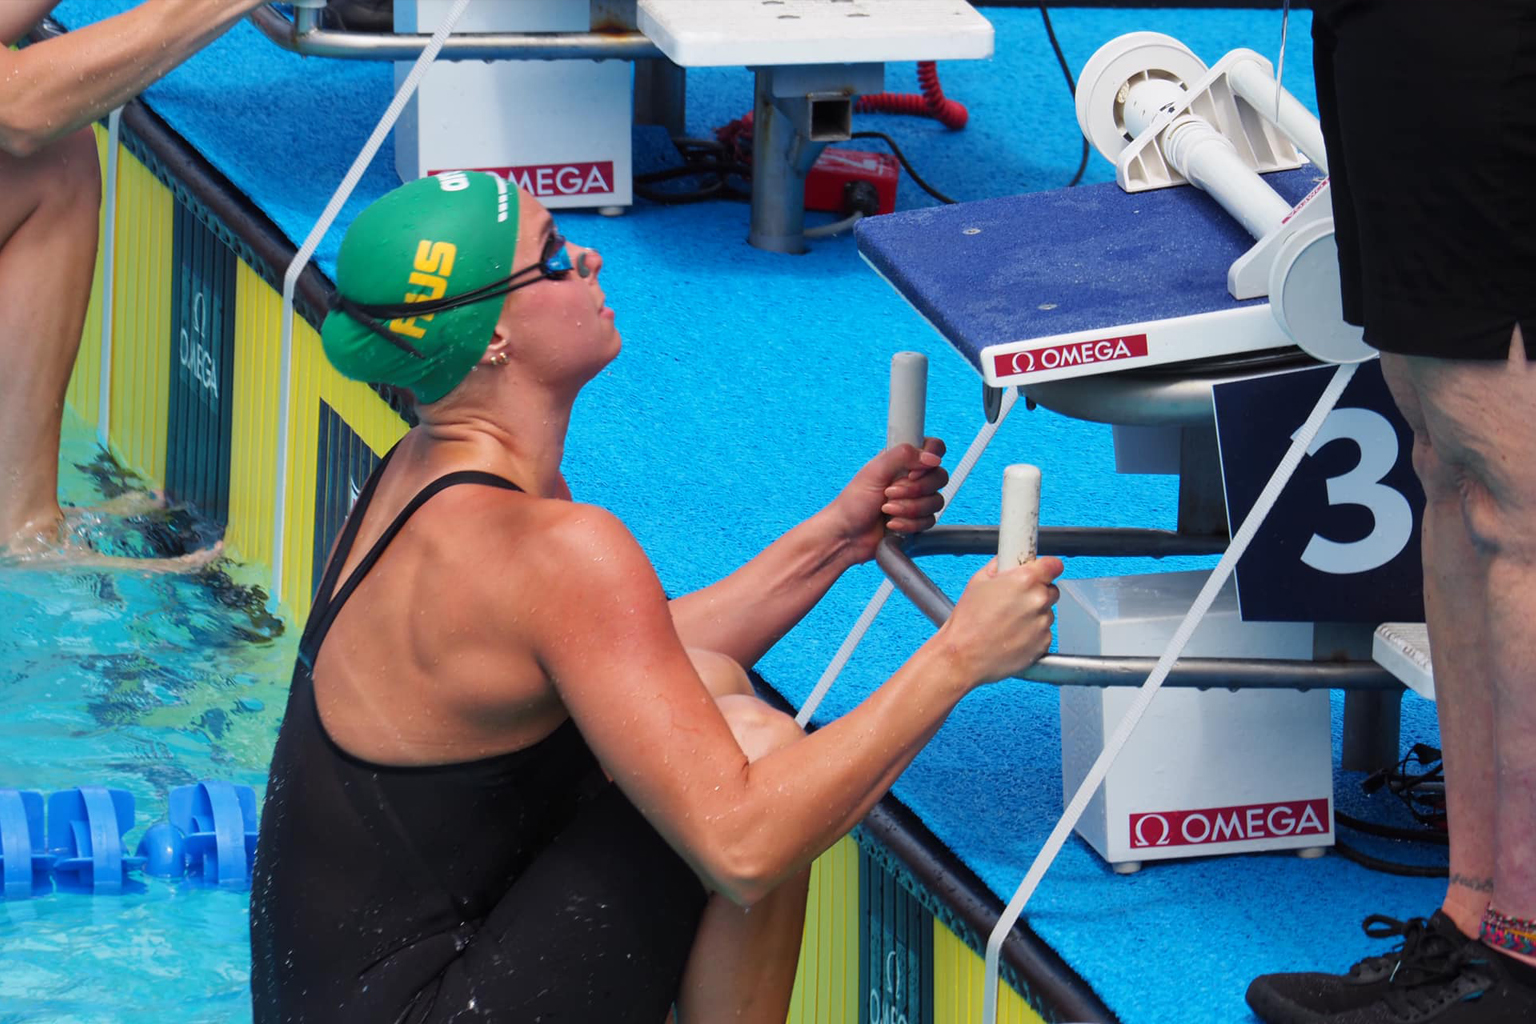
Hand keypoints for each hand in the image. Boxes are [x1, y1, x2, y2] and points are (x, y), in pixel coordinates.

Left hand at [823, 439, 947, 563]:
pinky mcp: (917, 520)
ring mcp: (916, 499)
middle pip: (939, 477)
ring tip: (887, 510)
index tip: (912, 473)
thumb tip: (931, 457)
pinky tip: (892, 524)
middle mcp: (912, 478)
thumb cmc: (853, 503)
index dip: (929, 460)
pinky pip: (929, 520)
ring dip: (909, 508)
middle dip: (914, 490)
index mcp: (902, 460)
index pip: (933, 448)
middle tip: (889, 493)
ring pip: (936, 501)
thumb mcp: (875, 471)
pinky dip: (909, 523)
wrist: (847, 536)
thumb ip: (903, 456)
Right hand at [939, 555, 1063, 685]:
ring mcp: (1043, 623)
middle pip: (1051, 589)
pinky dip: (1033, 633)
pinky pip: (1044, 632)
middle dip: (1037, 592)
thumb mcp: (978, 581)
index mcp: (1025, 580)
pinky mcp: (1044, 643)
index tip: (1042, 571)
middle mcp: (1038, 600)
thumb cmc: (968, 622)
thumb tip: (1007, 561)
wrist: (964, 655)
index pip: (1054, 565)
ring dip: (1035, 614)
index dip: (1047, 567)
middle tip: (1015, 600)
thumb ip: (1000, 567)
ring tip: (1009, 621)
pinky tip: (1013, 634)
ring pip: (1047, 612)